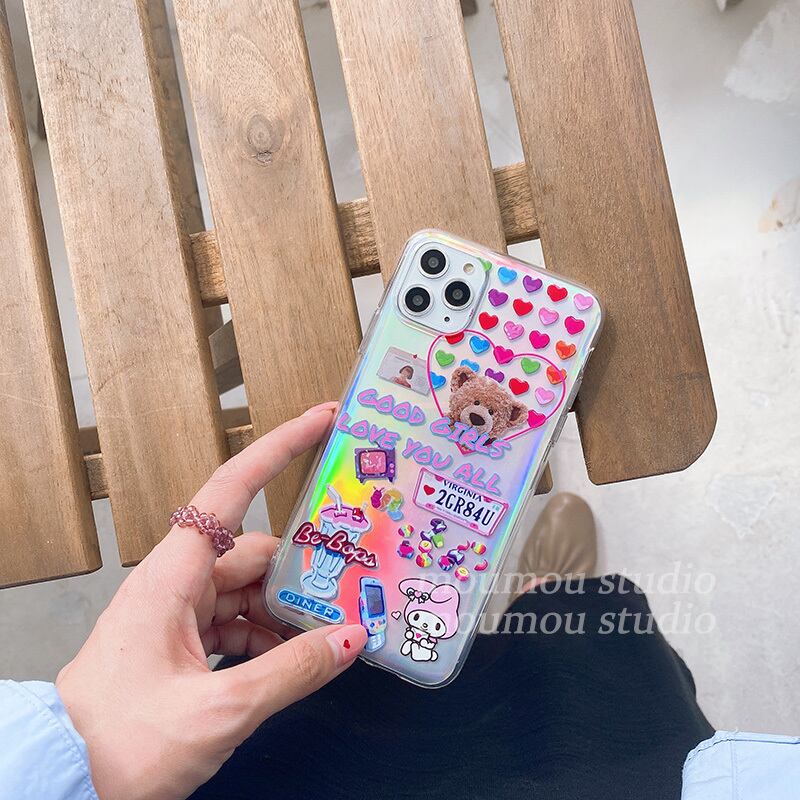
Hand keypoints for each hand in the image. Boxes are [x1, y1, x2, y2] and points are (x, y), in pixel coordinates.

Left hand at [56, 403, 366, 799]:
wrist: (59, 783)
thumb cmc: (119, 742)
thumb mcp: (219, 709)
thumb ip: (291, 672)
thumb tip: (350, 638)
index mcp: (174, 575)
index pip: (232, 489)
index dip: (280, 447)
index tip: (322, 420)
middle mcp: (175, 583)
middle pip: (254, 551)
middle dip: (304, 563)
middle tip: (355, 574)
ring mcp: (177, 614)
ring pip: (248, 591)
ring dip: (289, 608)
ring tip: (335, 626)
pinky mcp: (179, 645)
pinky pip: (236, 623)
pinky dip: (268, 636)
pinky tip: (298, 658)